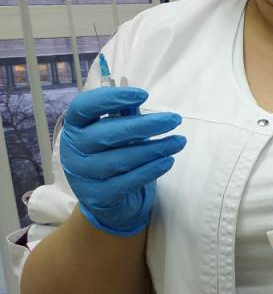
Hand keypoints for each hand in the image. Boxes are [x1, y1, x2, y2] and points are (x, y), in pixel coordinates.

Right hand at [60, 87, 185, 236]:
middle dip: (144, 126)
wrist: (106, 198)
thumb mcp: (115, 131)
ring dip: (153, 149)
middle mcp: (72, 150)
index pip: (84, 107)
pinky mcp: (98, 196)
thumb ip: (124, 115)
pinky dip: (149, 170)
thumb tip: (140, 97)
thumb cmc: (112, 154)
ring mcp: (82, 176)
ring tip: (178, 141)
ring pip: (119, 160)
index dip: (111, 98)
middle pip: (106, 134)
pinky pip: (126, 182)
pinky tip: (168, 161)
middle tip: (174, 120)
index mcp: (74, 127)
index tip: (143, 95)